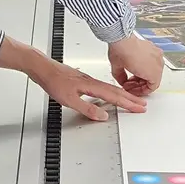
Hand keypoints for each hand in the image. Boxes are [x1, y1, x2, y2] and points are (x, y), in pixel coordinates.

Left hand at [0, 36, 146, 121]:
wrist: (41, 67)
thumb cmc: (52, 80)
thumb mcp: (69, 99)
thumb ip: (87, 109)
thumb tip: (103, 117)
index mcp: (91, 86)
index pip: (114, 96)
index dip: (128, 103)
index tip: (139, 107)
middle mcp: (91, 81)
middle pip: (115, 91)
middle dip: (130, 98)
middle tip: (143, 104)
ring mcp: (87, 80)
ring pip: (109, 88)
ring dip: (122, 95)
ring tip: (132, 100)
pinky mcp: (81, 80)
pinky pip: (102, 87)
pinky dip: (111, 92)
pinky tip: (109, 95)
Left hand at [108, 37, 163, 96]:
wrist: (120, 36)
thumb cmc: (121, 51)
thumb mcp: (117, 70)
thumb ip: (122, 79)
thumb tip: (123, 82)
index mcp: (153, 73)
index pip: (151, 88)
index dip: (141, 91)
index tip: (134, 90)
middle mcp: (158, 64)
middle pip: (152, 79)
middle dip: (140, 83)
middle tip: (130, 84)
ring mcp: (156, 55)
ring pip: (153, 70)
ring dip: (143, 74)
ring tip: (131, 74)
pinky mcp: (153, 47)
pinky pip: (152, 60)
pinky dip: (146, 64)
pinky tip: (136, 65)